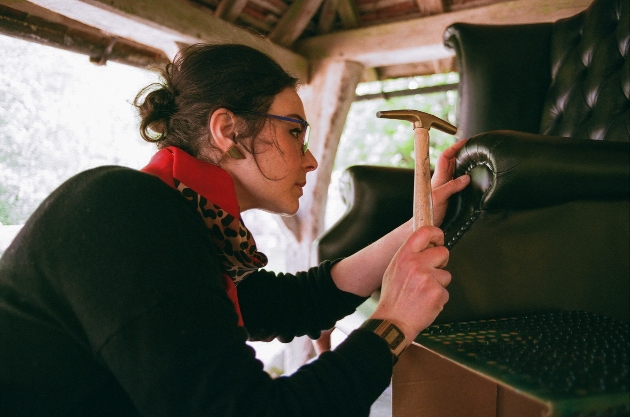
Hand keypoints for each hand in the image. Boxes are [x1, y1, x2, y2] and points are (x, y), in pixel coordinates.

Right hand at [370, 226, 450, 342]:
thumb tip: (425, 247)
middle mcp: (416, 264)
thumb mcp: (394, 270)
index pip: (424, 232)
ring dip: (438, 284)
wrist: (393, 321)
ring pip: (446, 274)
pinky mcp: (437, 292)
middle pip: (443, 252)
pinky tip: (426, 302)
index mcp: (404, 256)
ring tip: (423, 293)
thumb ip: (409, 256)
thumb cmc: (393, 298)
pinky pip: (446, 291)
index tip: (439, 238)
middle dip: (440, 263)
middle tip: (430, 274)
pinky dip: (439, 298)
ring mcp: (428, 278)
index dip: (436, 233)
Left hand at [431, 139, 469, 225]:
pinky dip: (466, 177)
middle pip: (451, 161)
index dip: (453, 148)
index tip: (464, 142)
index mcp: (437, 177)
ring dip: (464, 164)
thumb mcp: (439, 197)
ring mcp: (446, 187)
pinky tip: (473, 178)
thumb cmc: (427, 212)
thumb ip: (451, 187)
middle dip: (460, 152)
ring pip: (456, 171)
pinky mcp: (450, 195)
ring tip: (474, 159)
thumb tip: (466, 178)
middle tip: (472, 148)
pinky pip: (459, 182)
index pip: (445, 157)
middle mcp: (442, 180)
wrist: (425, 225)